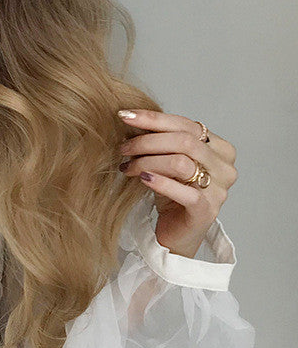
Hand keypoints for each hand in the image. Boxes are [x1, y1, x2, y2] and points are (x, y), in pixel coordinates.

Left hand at [117, 109, 237, 257]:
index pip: (185, 124)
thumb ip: (160, 140)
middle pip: (183, 141)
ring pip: (181, 162)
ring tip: (127, 166)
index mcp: (219, 148)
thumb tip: (131, 117)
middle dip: (147, 141)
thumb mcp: (166, 159)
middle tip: (123, 147)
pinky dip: (160, 182)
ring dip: (146, 161)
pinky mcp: (207, 210)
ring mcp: (219, 189)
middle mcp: (225, 167)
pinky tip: (143, 179)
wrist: (176, 231)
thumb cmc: (172, 191)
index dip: (153, 118)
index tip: (126, 116)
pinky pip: (184, 192)